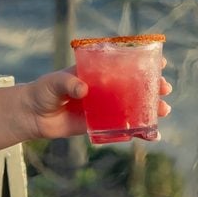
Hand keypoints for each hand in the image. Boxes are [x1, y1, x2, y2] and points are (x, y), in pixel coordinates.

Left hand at [19, 69, 173, 141]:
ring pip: (133, 105)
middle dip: (152, 86)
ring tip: (164, 110)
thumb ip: (69, 83)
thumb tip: (83, 90)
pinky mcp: (101, 124)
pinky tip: (153, 134)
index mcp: (98, 70)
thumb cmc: (44, 91)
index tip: (160, 62)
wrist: (33, 116)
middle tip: (164, 88)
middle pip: (135, 84)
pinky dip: (138, 131)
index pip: (125, 63)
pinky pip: (123, 127)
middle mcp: (105, 87)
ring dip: (150, 107)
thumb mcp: (55, 82)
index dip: (144, 62)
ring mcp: (104, 106)